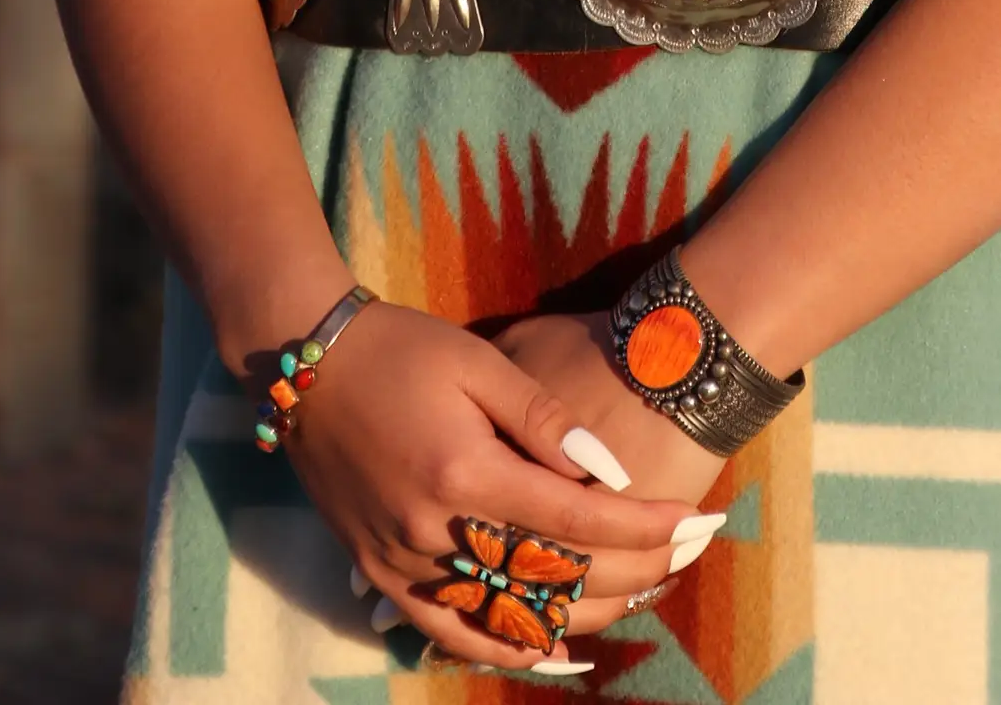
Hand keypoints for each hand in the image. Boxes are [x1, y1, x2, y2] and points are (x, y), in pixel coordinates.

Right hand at [284, 300, 689, 674]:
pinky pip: (454, 633)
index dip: (642, 527)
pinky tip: (558, 652)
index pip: (575, 521)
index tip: (694, 522)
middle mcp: (434, 532)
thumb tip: (608, 470)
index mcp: (464, 473)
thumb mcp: (478, 362)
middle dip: (633, 570)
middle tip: (688, 555)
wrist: (307, 367)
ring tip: (643, 592)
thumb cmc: (400, 348)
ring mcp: (404, 565)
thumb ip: (544, 419)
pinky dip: (510, 648)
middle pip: (553, 576)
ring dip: (585, 612)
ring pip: (511, 615)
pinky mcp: (382, 576)